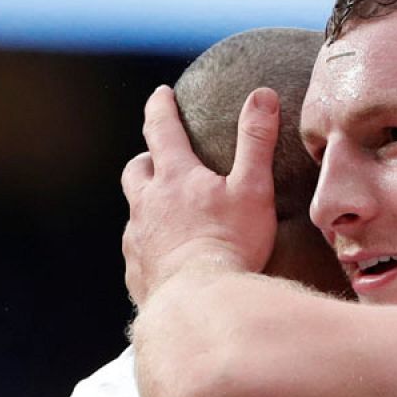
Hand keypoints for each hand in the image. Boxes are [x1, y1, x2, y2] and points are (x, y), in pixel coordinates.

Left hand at [121, 85, 280, 306]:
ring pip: (134, 212)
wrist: (201, 301)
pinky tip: (167, 259)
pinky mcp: (138, 272)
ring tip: (166, 214)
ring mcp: (138, 239)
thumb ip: (255, 141)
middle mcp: (147, 204)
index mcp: (174, 178)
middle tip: (157, 160)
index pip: (161, 129)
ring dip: (147, 206)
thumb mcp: (252, 187)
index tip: (161, 95)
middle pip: (136, 170)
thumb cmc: (230, 244)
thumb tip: (261, 96)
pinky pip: (138, 252)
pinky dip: (150, 247)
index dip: (161, 108)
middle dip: (146, 159)